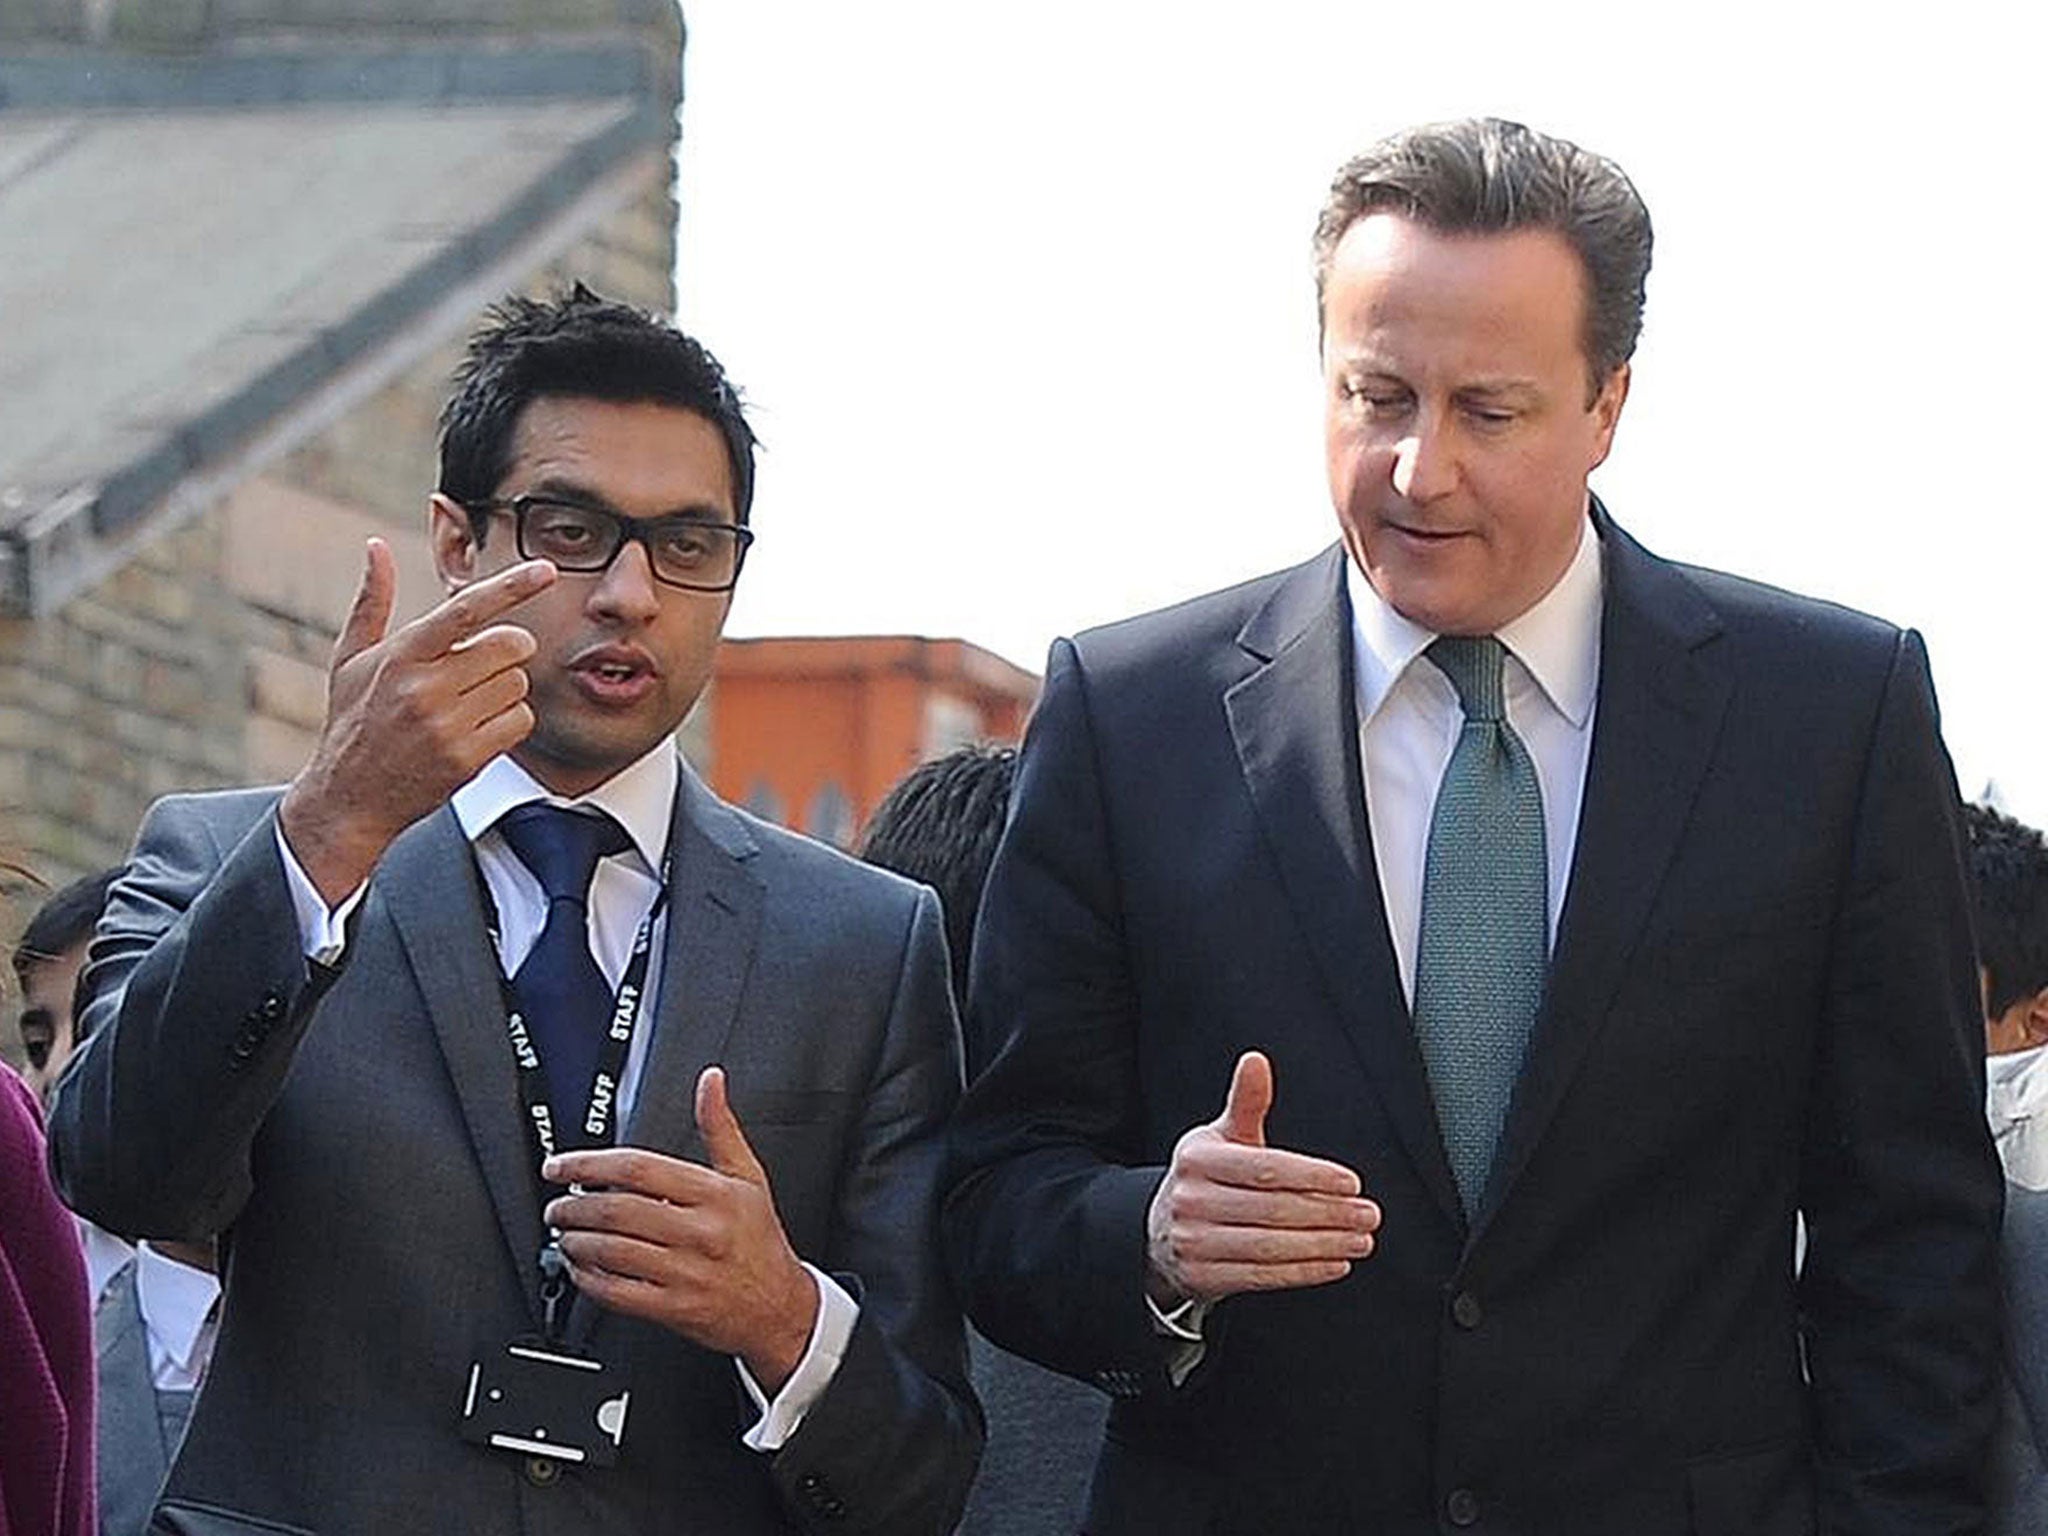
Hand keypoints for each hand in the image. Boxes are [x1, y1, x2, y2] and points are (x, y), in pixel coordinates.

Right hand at [279, 539, 554, 901]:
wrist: (349, 797)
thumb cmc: (354, 720)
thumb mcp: (351, 659)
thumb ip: (371, 601)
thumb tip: (376, 546)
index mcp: (401, 655)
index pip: (466, 609)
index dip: (511, 586)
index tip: (546, 570)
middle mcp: (424, 687)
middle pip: (509, 645)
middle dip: (508, 650)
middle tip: (485, 664)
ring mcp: (447, 725)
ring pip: (519, 684)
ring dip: (506, 689)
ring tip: (470, 703)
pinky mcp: (466, 758)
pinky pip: (520, 721)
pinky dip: (510, 722)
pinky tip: (479, 729)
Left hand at [543, 1067, 818, 1392]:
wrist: (779, 1307)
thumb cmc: (759, 1239)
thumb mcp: (748, 1176)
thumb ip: (720, 1127)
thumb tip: (710, 1081)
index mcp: (714, 1194)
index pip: (639, 1169)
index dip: (590, 1164)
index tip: (561, 1166)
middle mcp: (700, 1232)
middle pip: (618, 1210)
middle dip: (574, 1206)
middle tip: (557, 1205)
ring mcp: (686, 1272)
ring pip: (612, 1252)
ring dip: (575, 1242)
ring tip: (564, 1234)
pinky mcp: (674, 1308)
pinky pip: (618, 1293)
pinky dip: (589, 1280)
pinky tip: (580, 1270)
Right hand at [1146, 1051, 1379, 1304]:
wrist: (1159, 1233)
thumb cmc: (1205, 1178)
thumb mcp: (1221, 1137)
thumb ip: (1246, 1102)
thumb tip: (1256, 1060)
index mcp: (1198, 1159)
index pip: (1265, 1168)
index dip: (1313, 1176)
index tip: (1351, 1183)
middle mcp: (1191, 1200)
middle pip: (1273, 1209)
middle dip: (1329, 1213)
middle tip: (1367, 1214)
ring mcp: (1193, 1242)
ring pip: (1271, 1246)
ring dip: (1325, 1245)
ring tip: (1360, 1238)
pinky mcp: (1202, 1277)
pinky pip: (1262, 1276)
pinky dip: (1305, 1271)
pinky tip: (1335, 1262)